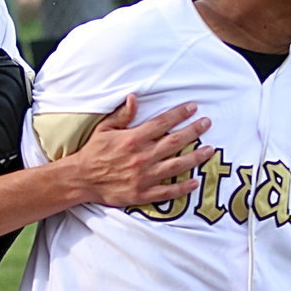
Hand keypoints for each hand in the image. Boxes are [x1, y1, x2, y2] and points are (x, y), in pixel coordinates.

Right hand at [71, 95, 212, 207]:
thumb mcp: (105, 129)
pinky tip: (195, 182)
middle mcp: (143, 156)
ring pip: (177, 165)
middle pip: (175, 141)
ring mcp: (145, 176)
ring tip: (209, 150)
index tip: (193, 107)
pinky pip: (168, 191)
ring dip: (195, 157)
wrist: (81, 179)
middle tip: (207, 123)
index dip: (180, 113)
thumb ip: (122, 115)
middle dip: (194, 130)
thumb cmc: (93, 152)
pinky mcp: (143, 193)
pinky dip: (183, 188)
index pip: (163, 123)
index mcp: (134, 139)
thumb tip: (134, 98)